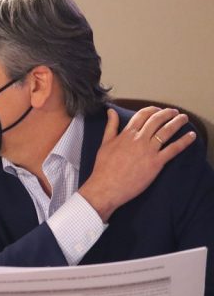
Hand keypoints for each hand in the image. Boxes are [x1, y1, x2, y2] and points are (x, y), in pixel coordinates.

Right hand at [80, 107, 195, 221]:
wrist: (107, 186)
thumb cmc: (104, 167)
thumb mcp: (105, 143)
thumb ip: (111, 126)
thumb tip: (111, 111)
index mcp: (126, 134)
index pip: (142, 115)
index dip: (152, 109)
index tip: (158, 109)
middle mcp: (139, 139)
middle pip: (157, 120)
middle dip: (167, 113)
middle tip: (174, 112)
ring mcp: (148, 150)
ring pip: (166, 131)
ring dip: (177, 122)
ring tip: (184, 118)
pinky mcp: (156, 162)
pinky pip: (173, 149)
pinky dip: (184, 141)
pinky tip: (191, 136)